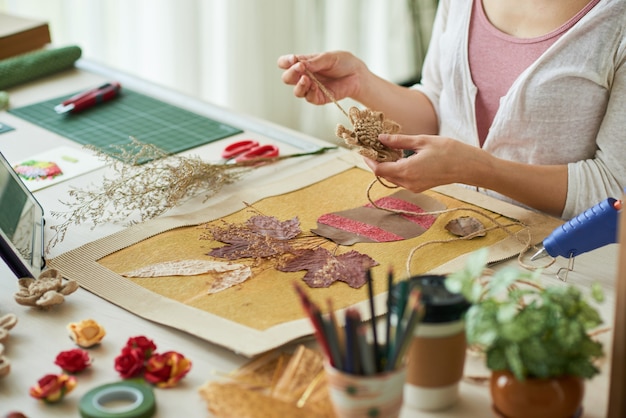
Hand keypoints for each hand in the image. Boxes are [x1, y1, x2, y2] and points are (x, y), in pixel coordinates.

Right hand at [277, 51, 366, 104]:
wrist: (358, 74)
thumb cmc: (344, 63)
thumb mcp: (328, 58)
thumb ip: (314, 62)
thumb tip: (299, 64)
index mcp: (304, 63)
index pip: (286, 63)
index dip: (285, 62)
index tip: (292, 59)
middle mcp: (305, 76)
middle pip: (287, 78)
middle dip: (291, 73)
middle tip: (300, 67)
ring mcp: (311, 88)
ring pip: (296, 91)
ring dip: (299, 84)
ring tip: (307, 78)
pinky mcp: (319, 98)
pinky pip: (309, 98)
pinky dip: (309, 92)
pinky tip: (314, 86)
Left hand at [363, 134, 477, 192]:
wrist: (469, 166)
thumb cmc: (448, 151)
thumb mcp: (422, 141)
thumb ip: (399, 141)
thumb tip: (381, 138)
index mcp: (407, 171)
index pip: (378, 169)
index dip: (368, 160)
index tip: (364, 149)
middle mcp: (408, 183)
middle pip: (383, 174)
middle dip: (376, 161)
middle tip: (373, 146)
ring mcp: (414, 187)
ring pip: (392, 178)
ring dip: (386, 165)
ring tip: (385, 149)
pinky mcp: (419, 187)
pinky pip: (401, 179)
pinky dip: (396, 169)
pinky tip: (399, 157)